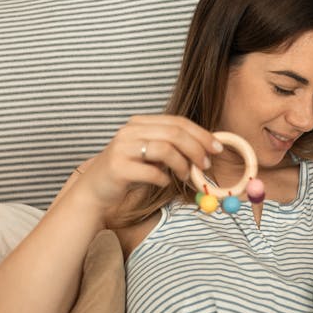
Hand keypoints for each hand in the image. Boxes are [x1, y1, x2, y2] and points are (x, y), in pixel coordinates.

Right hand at [75, 115, 221, 209]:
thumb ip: (172, 147)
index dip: (201, 134)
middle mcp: (130, 131)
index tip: (217, 148)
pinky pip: (151, 172)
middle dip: (197, 149)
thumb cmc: (128, 172)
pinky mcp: (118, 167)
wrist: (94, 190)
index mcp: (140, 123)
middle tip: (206, 165)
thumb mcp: (150, 154)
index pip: (178, 122)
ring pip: (165, 150)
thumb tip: (206, 149)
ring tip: (186, 176)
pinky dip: (164, 179)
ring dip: (182, 165)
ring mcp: (122, 148)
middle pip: (174, 133)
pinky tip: (164, 183)